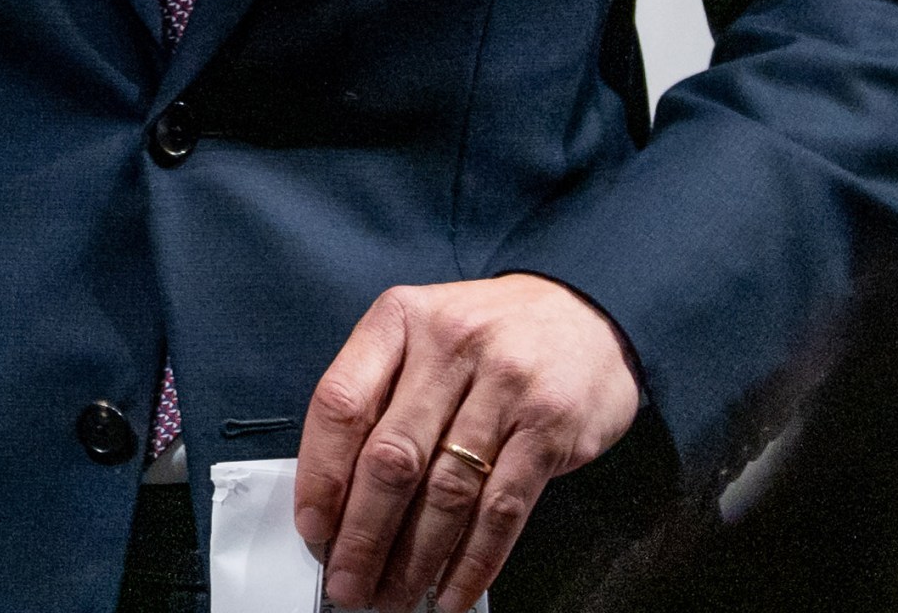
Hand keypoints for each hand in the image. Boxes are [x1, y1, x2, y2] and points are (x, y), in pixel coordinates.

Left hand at [295, 273, 640, 611]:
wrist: (585, 312)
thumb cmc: (488, 337)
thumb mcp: (423, 337)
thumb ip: (381, 398)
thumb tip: (337, 501)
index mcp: (401, 318)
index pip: (342, 402)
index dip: (320, 475)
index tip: (313, 529)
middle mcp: (451, 343)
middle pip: (392, 457)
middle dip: (363, 537)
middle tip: (348, 584)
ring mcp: (506, 382)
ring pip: (446, 491)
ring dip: (414, 560)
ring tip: (395, 596)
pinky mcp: (550, 423)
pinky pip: (502, 507)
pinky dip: (473, 561)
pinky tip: (451, 590)